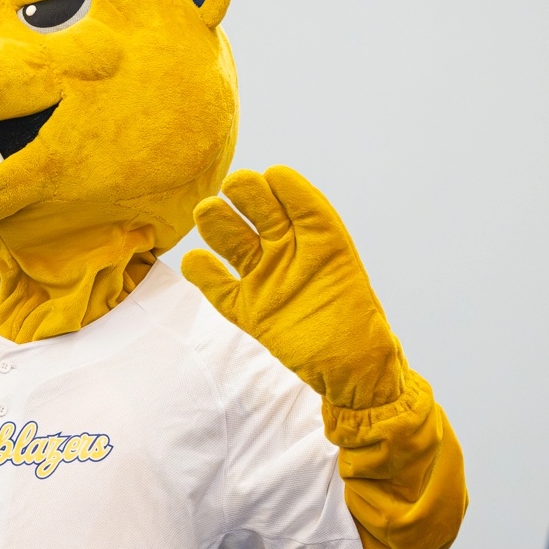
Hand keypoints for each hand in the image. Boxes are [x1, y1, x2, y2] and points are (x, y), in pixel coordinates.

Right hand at [182, 166, 404, 411]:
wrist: (351, 371)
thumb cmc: (354, 317)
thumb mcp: (337, 259)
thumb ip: (312, 221)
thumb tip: (279, 179)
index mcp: (316, 237)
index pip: (294, 200)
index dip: (282, 186)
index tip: (271, 177)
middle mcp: (288, 252)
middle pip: (259, 214)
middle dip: (245, 196)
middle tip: (232, 187)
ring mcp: (266, 280)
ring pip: (234, 244)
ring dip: (218, 226)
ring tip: (207, 211)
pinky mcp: (249, 311)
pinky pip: (219, 288)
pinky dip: (203, 273)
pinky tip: (194, 260)